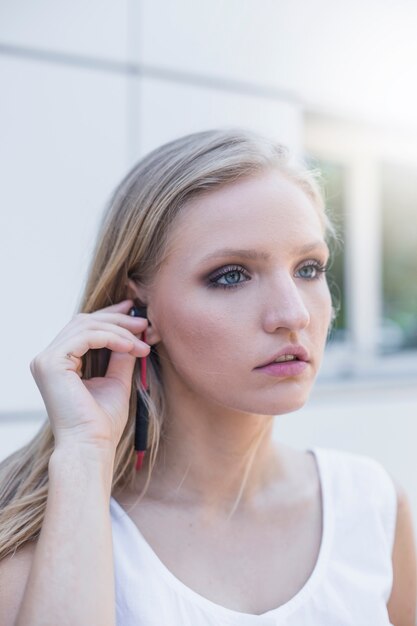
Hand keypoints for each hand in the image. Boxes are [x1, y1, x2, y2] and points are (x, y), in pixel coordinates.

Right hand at [30, 299, 149, 452]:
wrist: (92, 446)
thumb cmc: (102, 423)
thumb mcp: (116, 382)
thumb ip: (120, 356)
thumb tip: (133, 334)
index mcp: (59, 363)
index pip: (82, 327)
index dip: (108, 316)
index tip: (134, 311)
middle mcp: (48, 359)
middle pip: (83, 322)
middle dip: (117, 319)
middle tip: (144, 322)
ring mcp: (46, 360)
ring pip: (85, 325)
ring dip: (119, 330)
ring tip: (142, 340)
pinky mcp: (51, 363)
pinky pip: (86, 336)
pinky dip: (111, 337)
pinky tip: (130, 346)